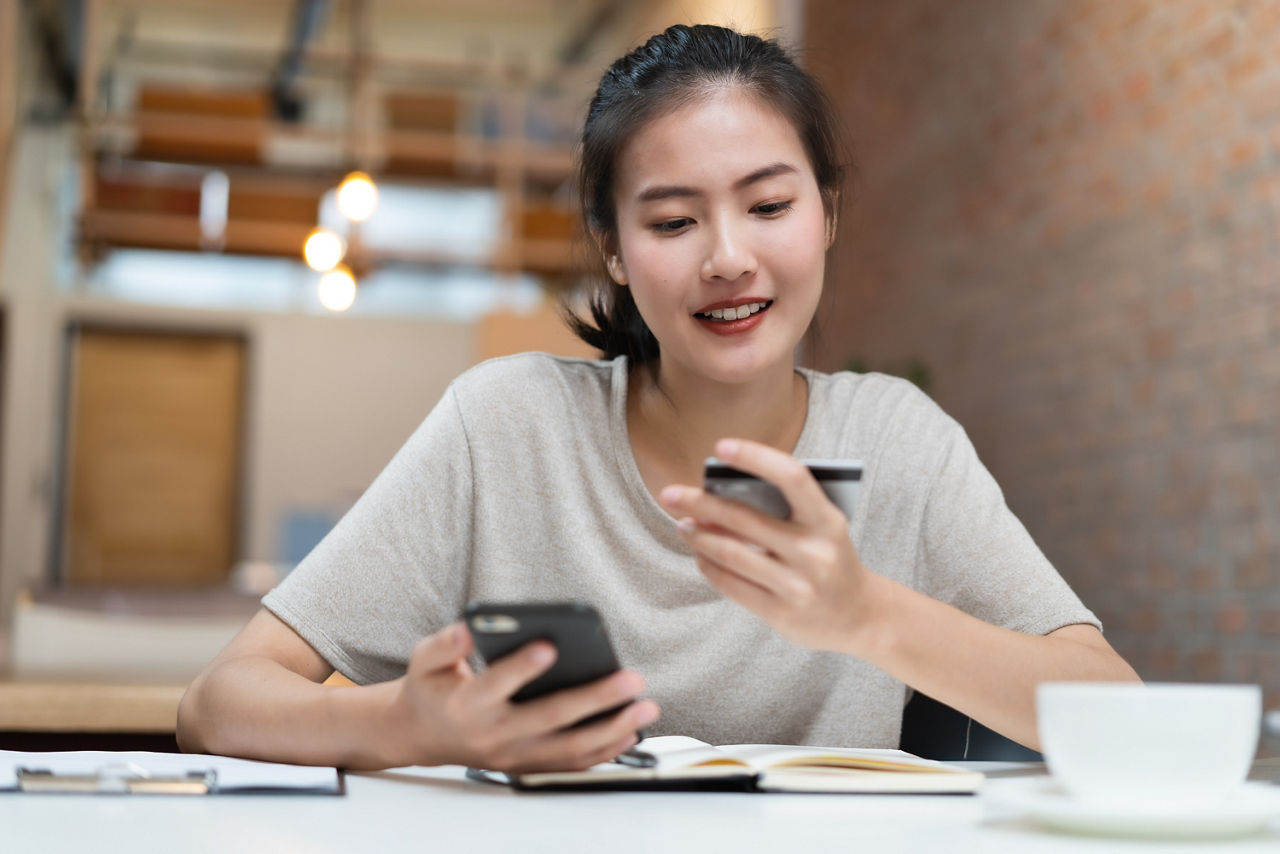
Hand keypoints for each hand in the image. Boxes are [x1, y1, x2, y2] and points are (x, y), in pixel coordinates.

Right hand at [385, 622, 659, 772]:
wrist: (425, 736)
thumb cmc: (434, 689)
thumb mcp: (424, 660)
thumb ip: (444, 644)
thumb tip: (468, 628)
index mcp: (467, 704)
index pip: (495, 684)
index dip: (521, 667)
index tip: (549, 646)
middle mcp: (494, 734)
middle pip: (549, 718)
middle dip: (594, 699)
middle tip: (631, 679)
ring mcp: (515, 755)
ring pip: (569, 747)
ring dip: (613, 729)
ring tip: (646, 707)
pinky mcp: (530, 766)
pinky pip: (572, 763)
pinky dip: (605, 751)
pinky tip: (632, 731)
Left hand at [660, 438, 879, 653]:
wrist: (860, 616)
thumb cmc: (830, 559)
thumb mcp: (822, 528)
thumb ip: (783, 510)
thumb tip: (718, 497)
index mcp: (828, 520)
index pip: (791, 477)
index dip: (756, 457)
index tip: (722, 446)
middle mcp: (814, 551)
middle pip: (744, 518)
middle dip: (700, 503)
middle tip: (671, 494)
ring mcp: (798, 585)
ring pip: (730, 553)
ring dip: (699, 536)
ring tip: (682, 525)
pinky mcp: (781, 612)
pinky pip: (732, 584)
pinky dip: (709, 566)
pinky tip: (700, 555)